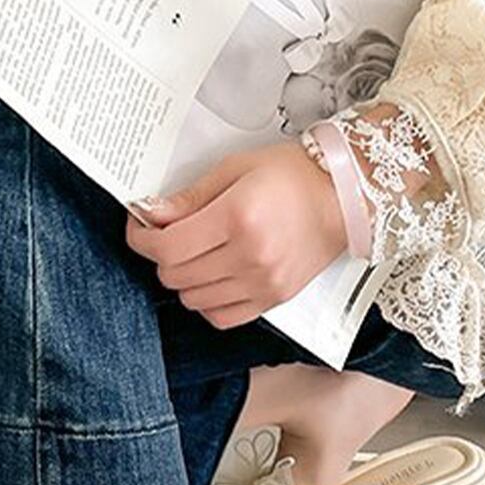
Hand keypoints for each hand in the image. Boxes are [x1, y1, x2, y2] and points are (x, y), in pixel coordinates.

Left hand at [126, 143, 345, 329]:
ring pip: (193, 299)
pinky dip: (207, 300)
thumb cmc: (294, 176)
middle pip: (175, 275)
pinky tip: (212, 278)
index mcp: (238, 217)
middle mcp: (250, 255)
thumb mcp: (235, 169)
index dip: (142, 240)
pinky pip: (220, 316)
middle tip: (168, 236)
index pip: (168, 247)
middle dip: (161, 256)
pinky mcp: (273, 299)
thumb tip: (150, 215)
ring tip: (195, 254)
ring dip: (183, 278)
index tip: (140, 228)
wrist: (345, 198)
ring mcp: (263, 283)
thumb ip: (189, 197)